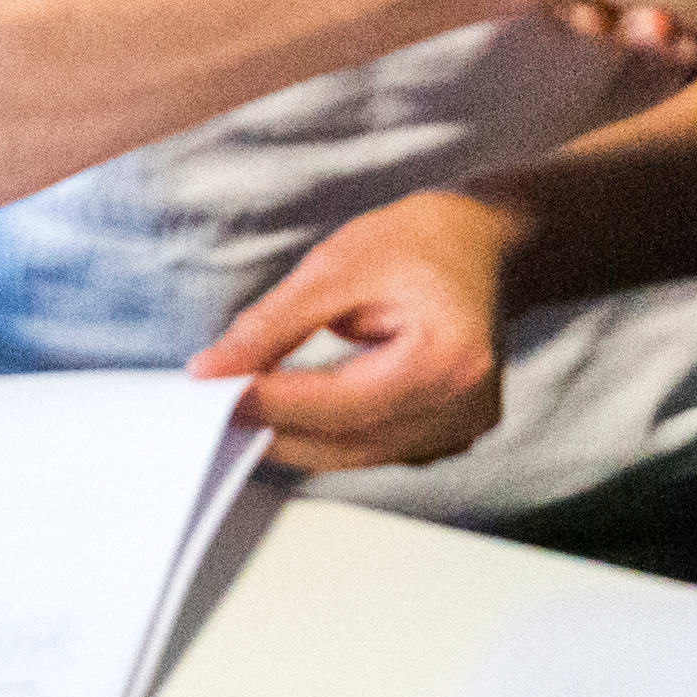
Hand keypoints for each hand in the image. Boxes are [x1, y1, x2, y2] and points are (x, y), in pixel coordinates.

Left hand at [188, 188, 512, 471]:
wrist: (484, 241)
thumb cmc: (421, 241)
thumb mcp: (337, 266)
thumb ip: (273, 326)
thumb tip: (213, 370)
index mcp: (446, 359)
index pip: (339, 401)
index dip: (270, 402)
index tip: (211, 393)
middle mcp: (464, 406)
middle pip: (348, 441)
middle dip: (276, 428)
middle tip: (214, 409)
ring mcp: (464, 426)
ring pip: (358, 455)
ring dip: (300, 438)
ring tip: (248, 409)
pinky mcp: (455, 433)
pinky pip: (380, 449)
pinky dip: (336, 436)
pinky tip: (300, 414)